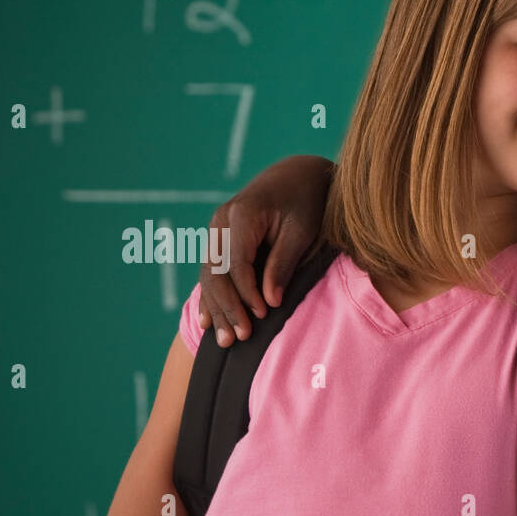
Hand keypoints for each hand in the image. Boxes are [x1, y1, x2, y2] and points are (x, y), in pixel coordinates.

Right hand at [197, 155, 333, 345]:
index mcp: (242, 215)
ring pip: (210, 276)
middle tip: (239, 339)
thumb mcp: (302, 231)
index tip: (262, 318)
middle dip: (228, 308)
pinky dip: (212, 298)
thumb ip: (283, 263)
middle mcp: (221, 222)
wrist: (297, 174)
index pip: (237, 265)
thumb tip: (269, 301)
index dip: (247, 295)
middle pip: (216, 274)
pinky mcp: (220, 239)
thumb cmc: (306, 202)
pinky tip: (210, 322)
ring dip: (216, 309)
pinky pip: (211, 272)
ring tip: (225, 341)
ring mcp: (217, 230)